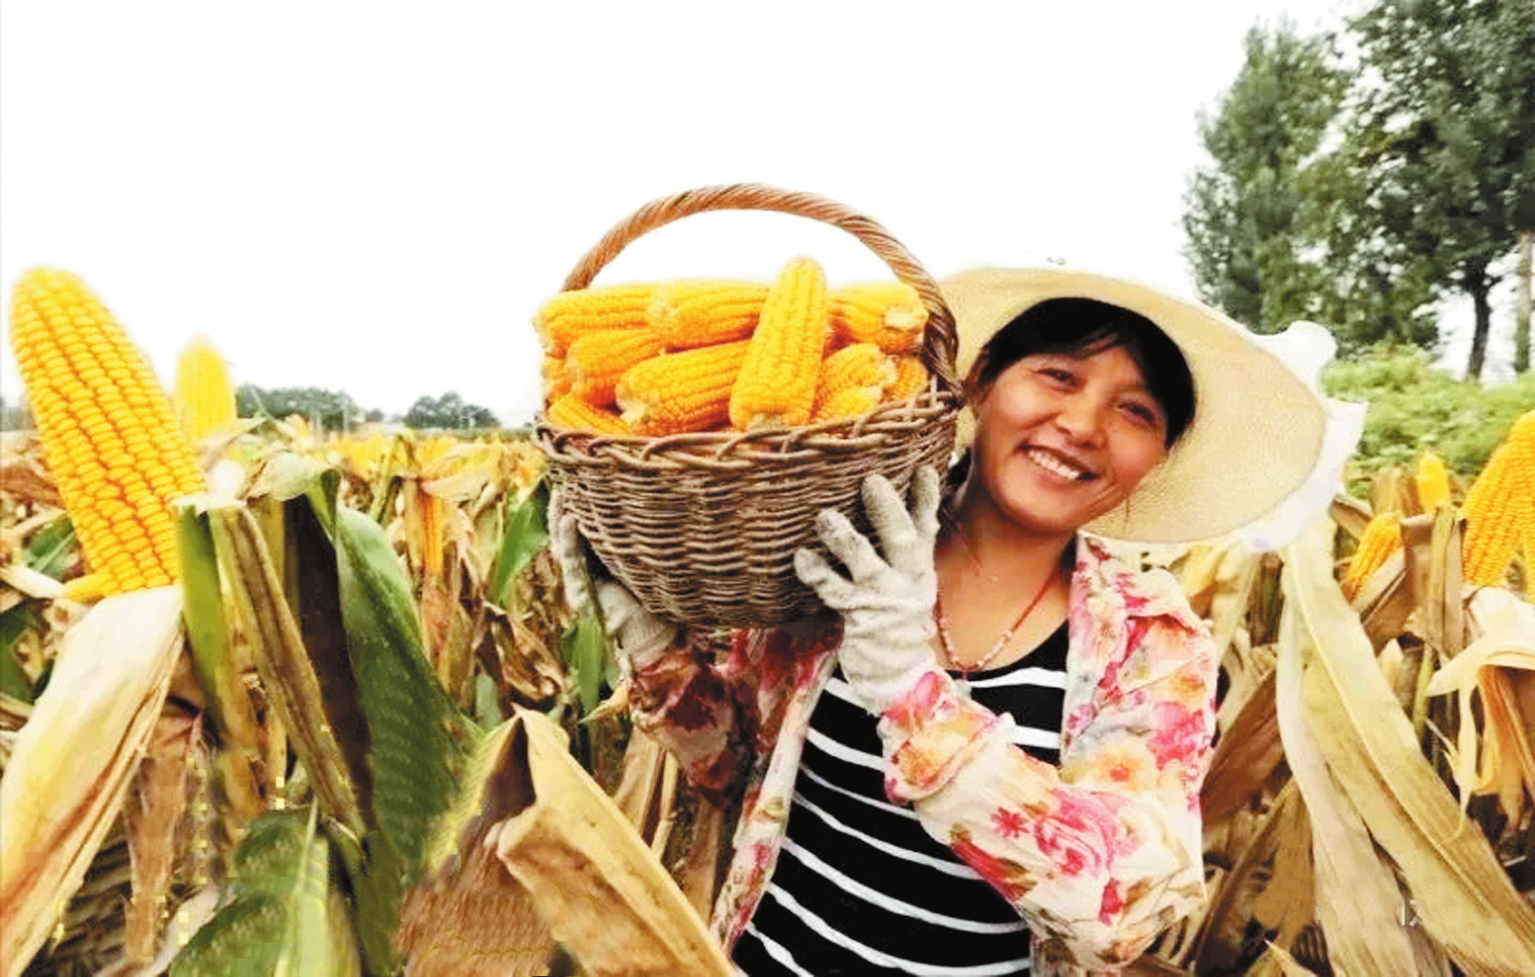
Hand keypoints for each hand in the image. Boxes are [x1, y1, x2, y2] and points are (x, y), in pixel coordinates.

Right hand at [549, 488, 675, 668]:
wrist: (657, 647)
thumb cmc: (662, 609)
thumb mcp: (653, 568)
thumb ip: (649, 545)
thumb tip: (670, 509)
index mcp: (603, 563)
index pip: (587, 527)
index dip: (583, 503)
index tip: (585, 475)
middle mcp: (588, 571)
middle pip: (569, 531)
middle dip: (566, 503)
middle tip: (567, 473)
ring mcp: (581, 583)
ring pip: (564, 542)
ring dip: (561, 515)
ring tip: (562, 488)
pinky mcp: (582, 594)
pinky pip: (572, 561)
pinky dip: (569, 539)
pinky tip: (570, 517)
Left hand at [793, 468, 942, 714]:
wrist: (896, 672)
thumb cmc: (895, 616)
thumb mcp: (911, 580)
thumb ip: (910, 545)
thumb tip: (909, 498)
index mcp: (920, 567)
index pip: (927, 525)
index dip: (927, 497)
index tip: (925, 468)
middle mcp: (907, 580)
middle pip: (901, 538)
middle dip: (887, 509)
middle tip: (871, 480)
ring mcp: (883, 599)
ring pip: (864, 563)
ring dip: (844, 539)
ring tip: (824, 517)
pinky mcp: (859, 617)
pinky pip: (834, 592)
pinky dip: (817, 573)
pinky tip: (802, 557)